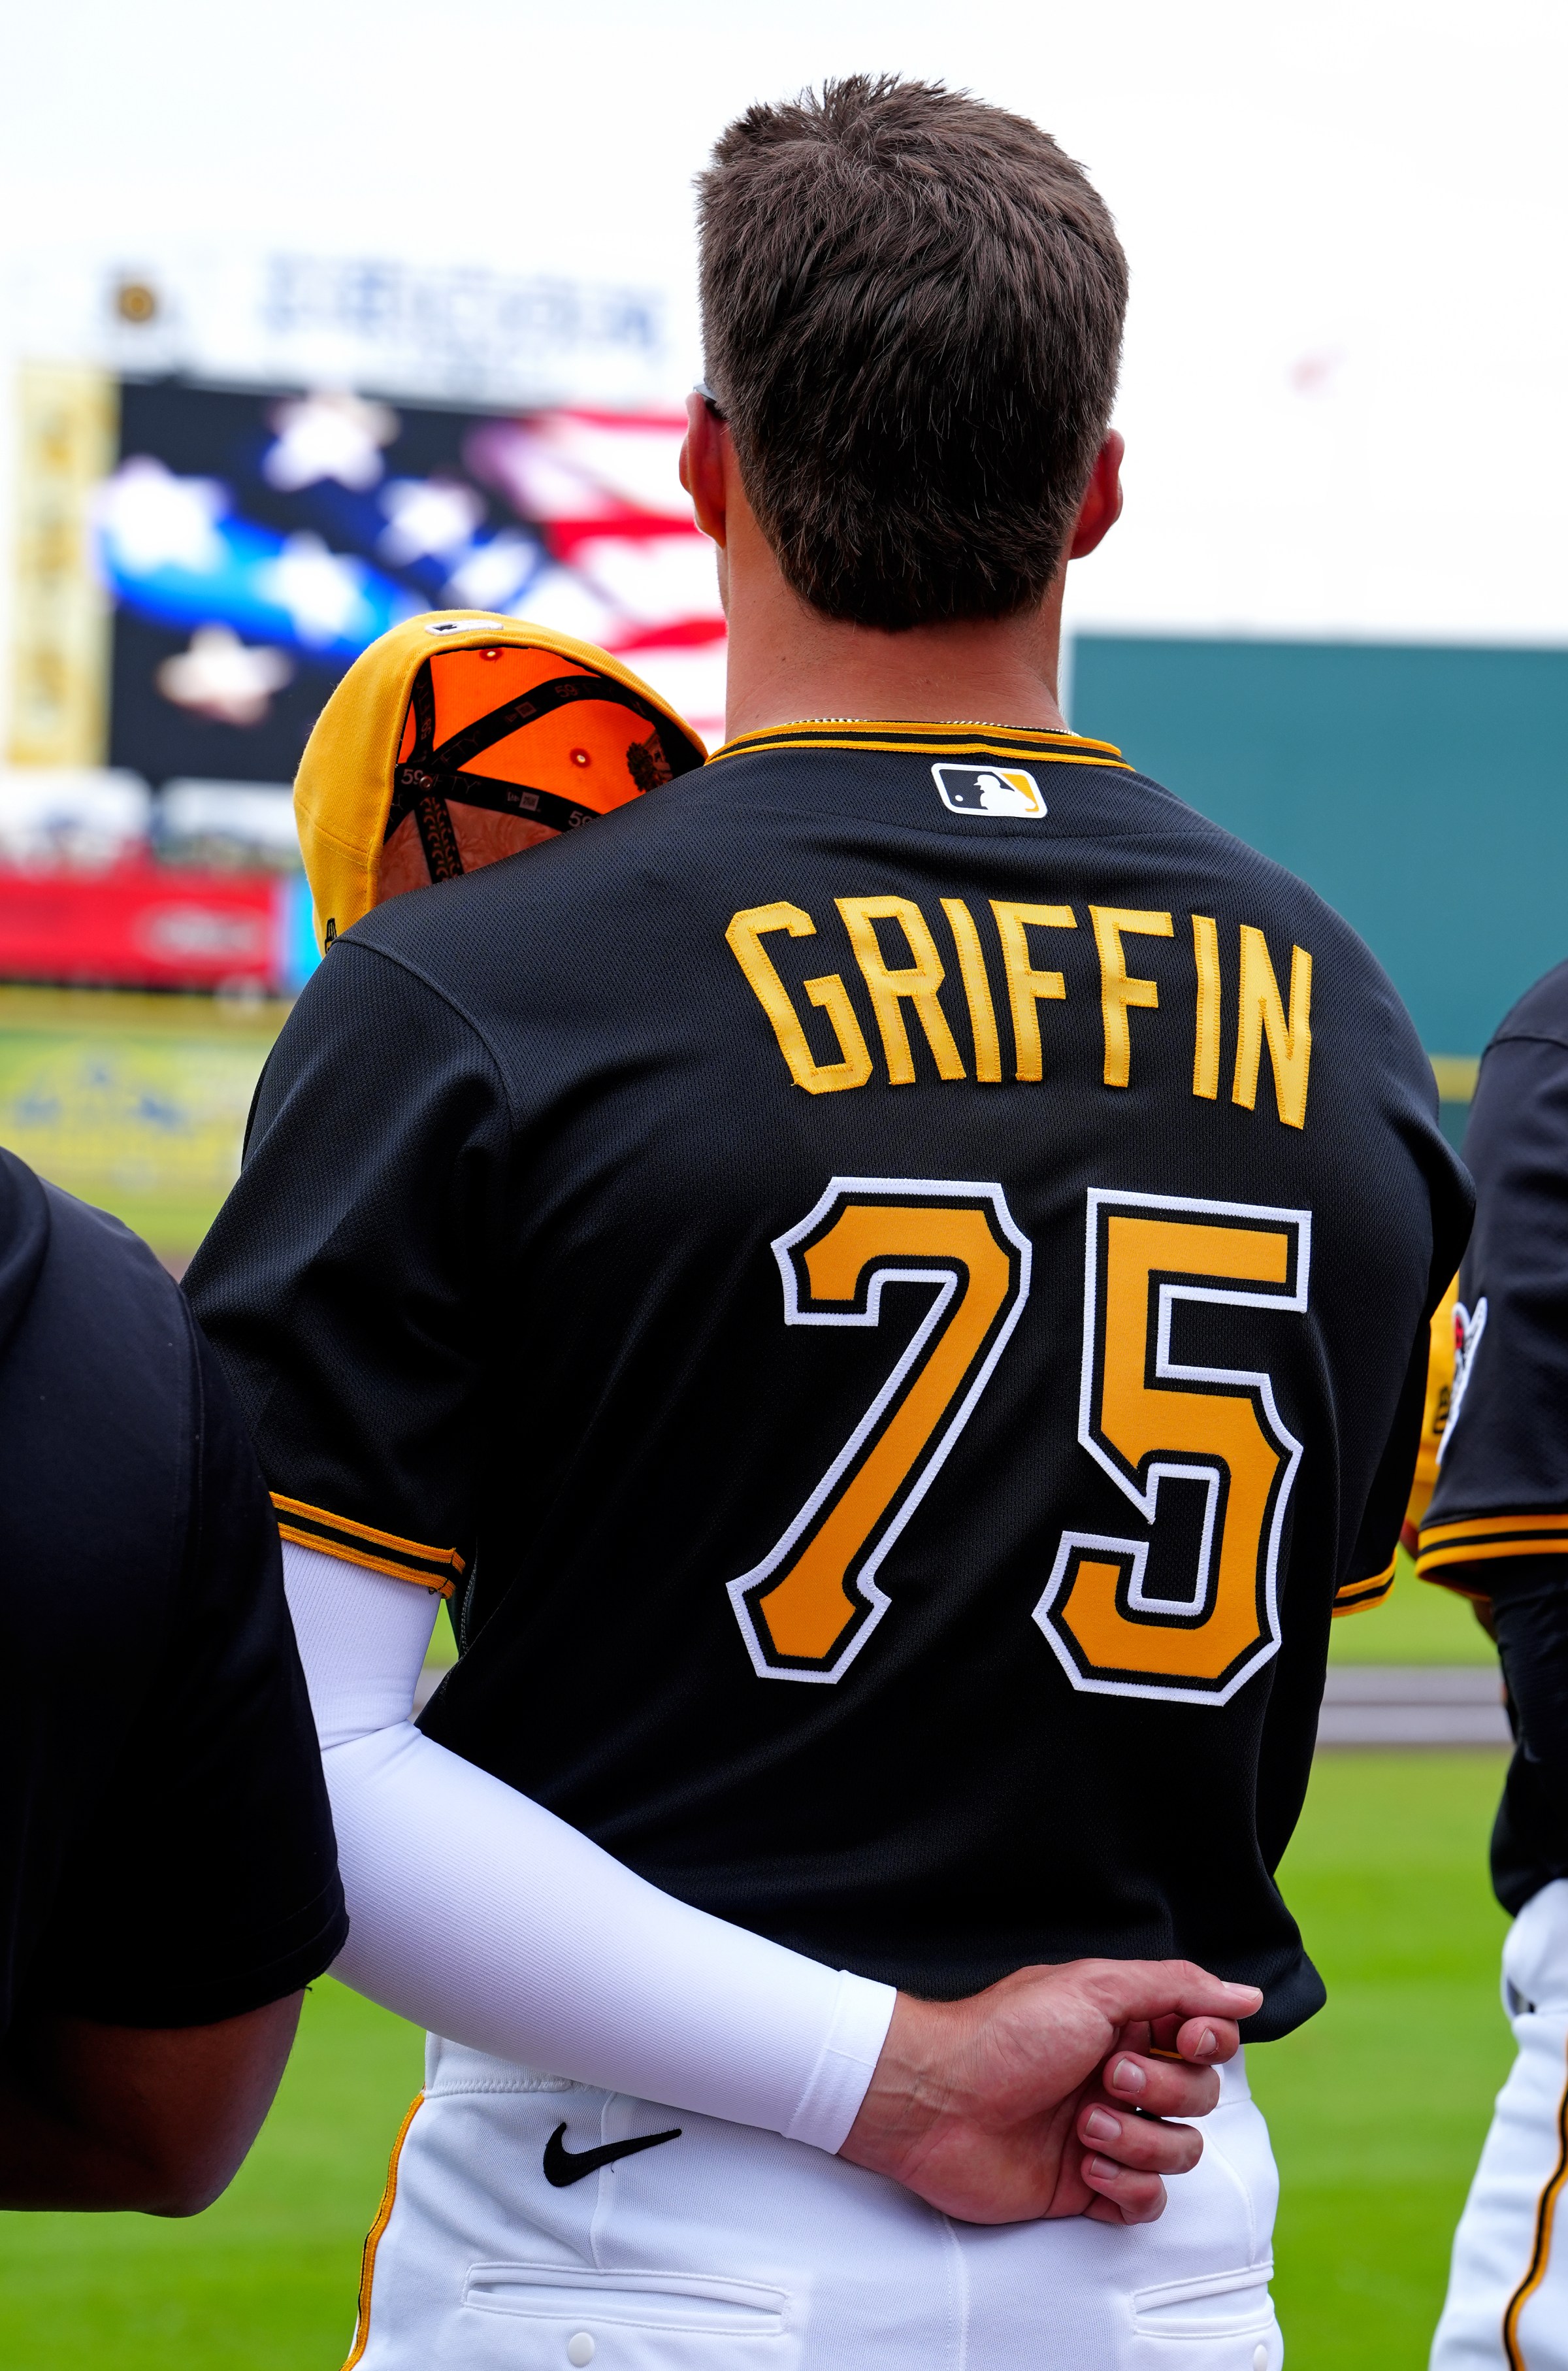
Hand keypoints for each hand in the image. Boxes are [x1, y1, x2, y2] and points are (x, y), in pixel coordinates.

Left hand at [839, 1958, 1260, 2226]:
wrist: (934, 2102)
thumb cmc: (1002, 2035)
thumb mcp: (1092, 1987)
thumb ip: (1175, 1987)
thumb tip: (1245, 1994)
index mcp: (1124, 2024)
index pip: (1206, 2037)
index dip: (1208, 2042)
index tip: (1184, 2038)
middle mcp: (1121, 2076)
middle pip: (1201, 2094)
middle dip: (1162, 2089)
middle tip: (1106, 2078)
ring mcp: (1108, 2132)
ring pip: (1180, 2150)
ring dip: (1140, 2141)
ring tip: (1085, 2127)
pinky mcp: (1090, 2186)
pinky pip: (1149, 2201)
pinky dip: (1127, 2186)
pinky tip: (1085, 2166)